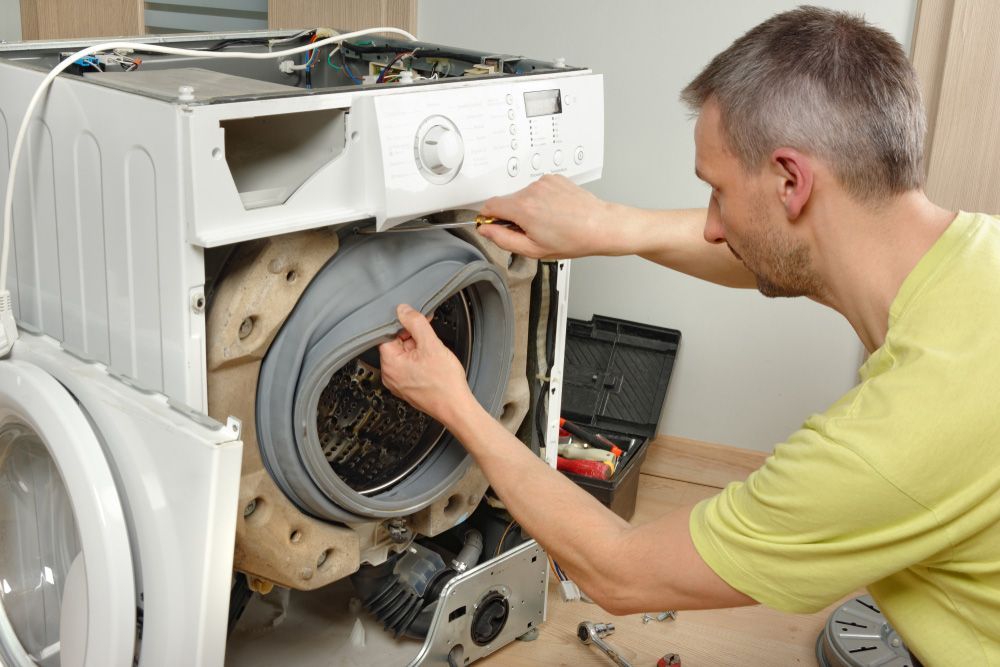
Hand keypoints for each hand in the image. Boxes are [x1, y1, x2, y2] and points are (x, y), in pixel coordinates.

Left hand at [378, 304, 475, 424]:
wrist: (456, 407)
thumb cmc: (444, 383)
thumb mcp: (431, 344)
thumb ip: (415, 323)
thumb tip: (403, 310)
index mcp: (390, 363)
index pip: (387, 334)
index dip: (403, 325)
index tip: (417, 322)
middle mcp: (389, 375)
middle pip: (395, 344)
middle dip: (412, 337)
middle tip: (429, 339)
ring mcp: (398, 383)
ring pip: (404, 356)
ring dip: (418, 349)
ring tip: (433, 354)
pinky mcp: (407, 388)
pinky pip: (409, 367)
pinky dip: (419, 361)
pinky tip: (433, 364)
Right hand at [478, 174, 616, 258]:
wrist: (600, 225)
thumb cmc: (573, 239)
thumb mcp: (532, 249)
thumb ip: (502, 239)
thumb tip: (486, 229)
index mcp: (523, 208)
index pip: (489, 205)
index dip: (488, 218)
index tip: (495, 226)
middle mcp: (532, 190)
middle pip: (507, 201)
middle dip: (512, 216)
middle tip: (530, 231)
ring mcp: (544, 182)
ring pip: (523, 195)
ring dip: (528, 207)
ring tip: (547, 222)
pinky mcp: (554, 178)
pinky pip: (538, 189)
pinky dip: (541, 199)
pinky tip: (554, 212)